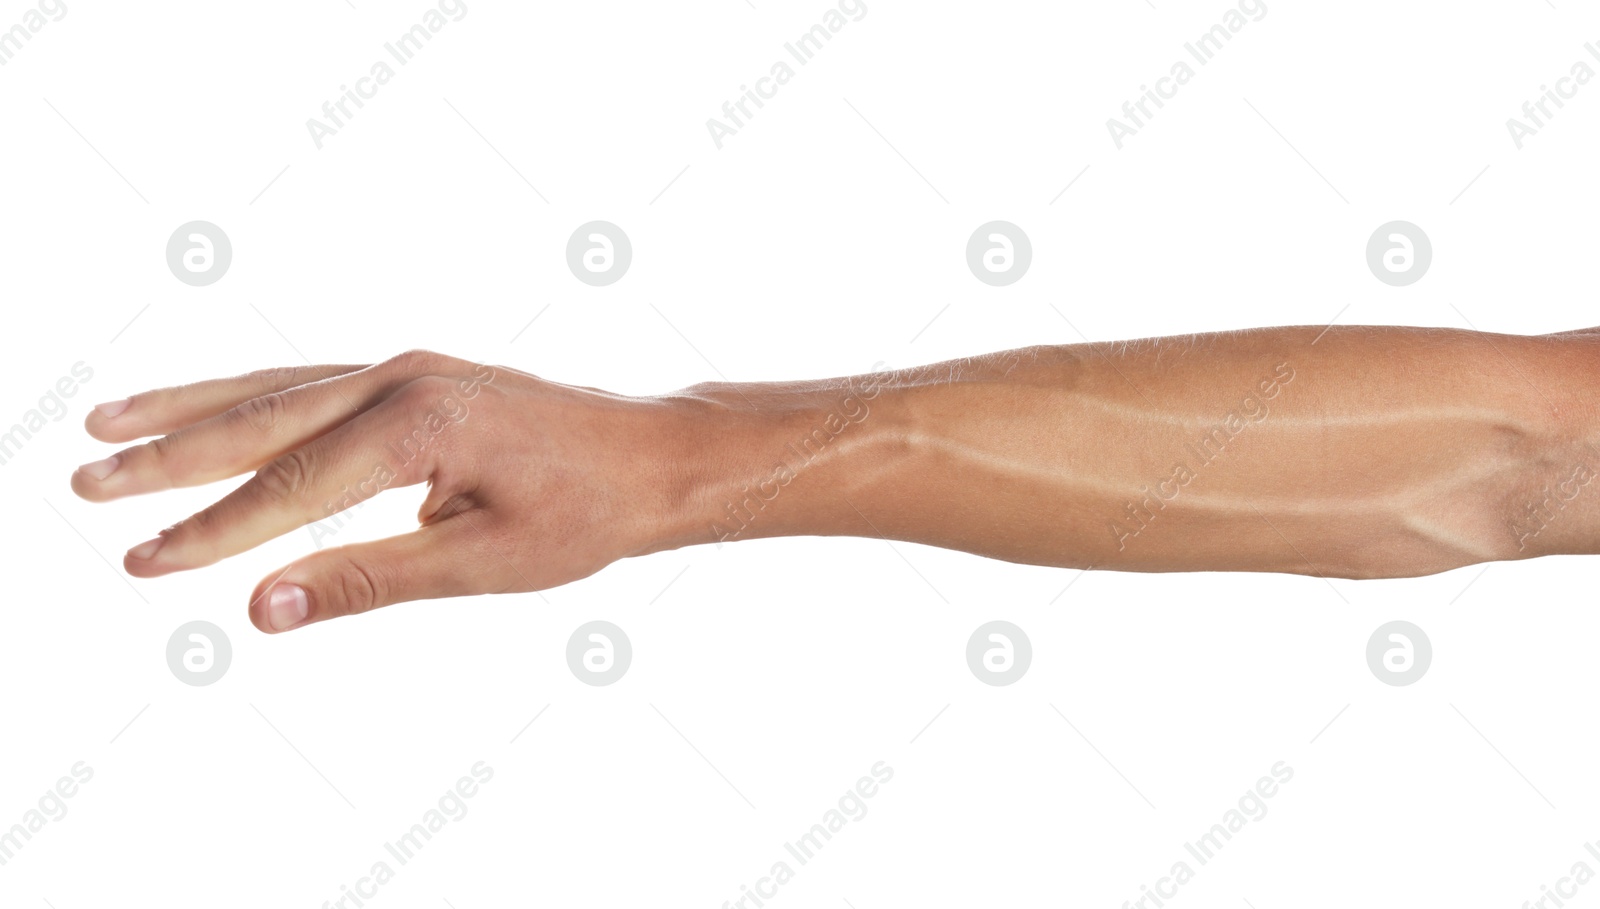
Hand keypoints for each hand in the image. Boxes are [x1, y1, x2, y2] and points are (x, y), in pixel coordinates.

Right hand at [71, 351, 701, 633]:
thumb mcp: (481, 563)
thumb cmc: (584, 513)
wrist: (650, 456)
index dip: (211, 532)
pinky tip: (208, 410)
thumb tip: (263, 609)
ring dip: (190, 409)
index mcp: (419, 424)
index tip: (142, 563)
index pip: (289, 487)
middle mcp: (401, 379)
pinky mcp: (414, 374)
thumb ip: (367, 580)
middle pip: (261, 419)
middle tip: (83, 480)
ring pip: (275, 386)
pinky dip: (248, 396)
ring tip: (108, 423)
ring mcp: (406, 368)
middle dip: (169, 457)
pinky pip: (311, 381)